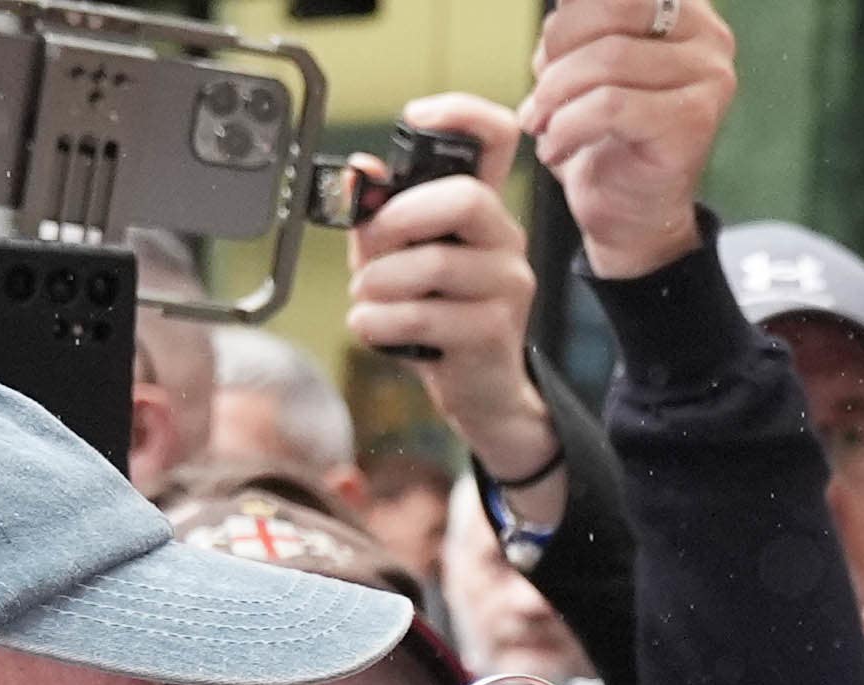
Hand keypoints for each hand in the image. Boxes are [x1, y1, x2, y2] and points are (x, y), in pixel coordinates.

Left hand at [351, 97, 551, 476]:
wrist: (476, 392)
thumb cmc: (435, 316)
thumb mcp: (395, 257)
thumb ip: (375, 216)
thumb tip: (357, 173)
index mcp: (480, 209)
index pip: (497, 138)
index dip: (462, 114)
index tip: (416, 118)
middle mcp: (504, 240)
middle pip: (467, 198)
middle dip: (401, 220)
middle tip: (373, 248)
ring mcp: (507, 286)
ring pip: (436, 264)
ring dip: (380, 282)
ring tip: (368, 299)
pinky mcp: (493, 332)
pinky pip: (425, 316)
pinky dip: (380, 323)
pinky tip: (374, 329)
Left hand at [523, 0, 739, 284]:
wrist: (631, 216)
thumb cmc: (602, 136)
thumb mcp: (581, 59)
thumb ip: (579, 21)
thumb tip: (557, 5)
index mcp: (682, 10)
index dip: (569, 15)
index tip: (547, 53)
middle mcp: (708, 37)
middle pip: (612, 8)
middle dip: (558, 48)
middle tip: (541, 92)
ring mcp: (709, 80)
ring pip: (608, 58)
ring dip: (556, 93)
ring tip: (541, 123)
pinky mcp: (692, 123)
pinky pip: (610, 105)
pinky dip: (568, 126)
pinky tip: (555, 148)